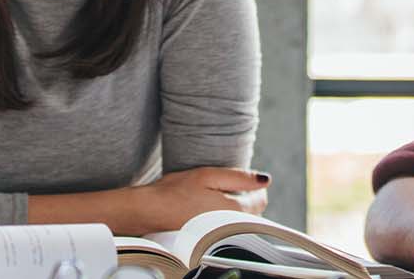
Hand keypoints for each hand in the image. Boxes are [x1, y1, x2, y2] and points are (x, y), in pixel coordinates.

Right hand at [132, 167, 269, 230]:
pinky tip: (205, 208)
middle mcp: (230, 226)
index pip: (260, 200)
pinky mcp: (208, 238)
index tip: (238, 178)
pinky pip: (225, 226)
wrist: (148, 212)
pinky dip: (222, 216)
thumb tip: (265, 180)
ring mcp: (220, 235)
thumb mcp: (208, 175)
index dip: (253, 186)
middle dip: (245, 197)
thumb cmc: (174, 192)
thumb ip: (239, 177)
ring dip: (233, 207)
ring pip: (239, 219)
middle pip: (252, 211)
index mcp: (234, 210)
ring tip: (212, 195)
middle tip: (223, 185)